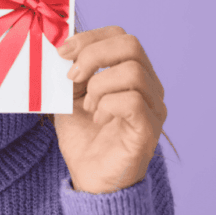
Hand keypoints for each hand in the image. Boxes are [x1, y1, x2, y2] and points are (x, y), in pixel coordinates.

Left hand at [51, 26, 166, 194]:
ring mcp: (153, 107)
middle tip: (72, 77)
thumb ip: (70, 71)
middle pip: (131, 46)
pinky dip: (107, 106)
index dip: (90, 38)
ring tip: (87, 106)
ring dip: (99, 86)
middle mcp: (149, 86)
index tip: (62, 52)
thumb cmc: (83, 136)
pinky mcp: (150, 129)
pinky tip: (98, 119)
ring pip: (133, 72)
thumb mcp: (69, 96)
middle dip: (94, 55)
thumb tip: (62, 46)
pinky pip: (133, 102)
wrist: (89, 178)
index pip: (120, 36)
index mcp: (130, 73)